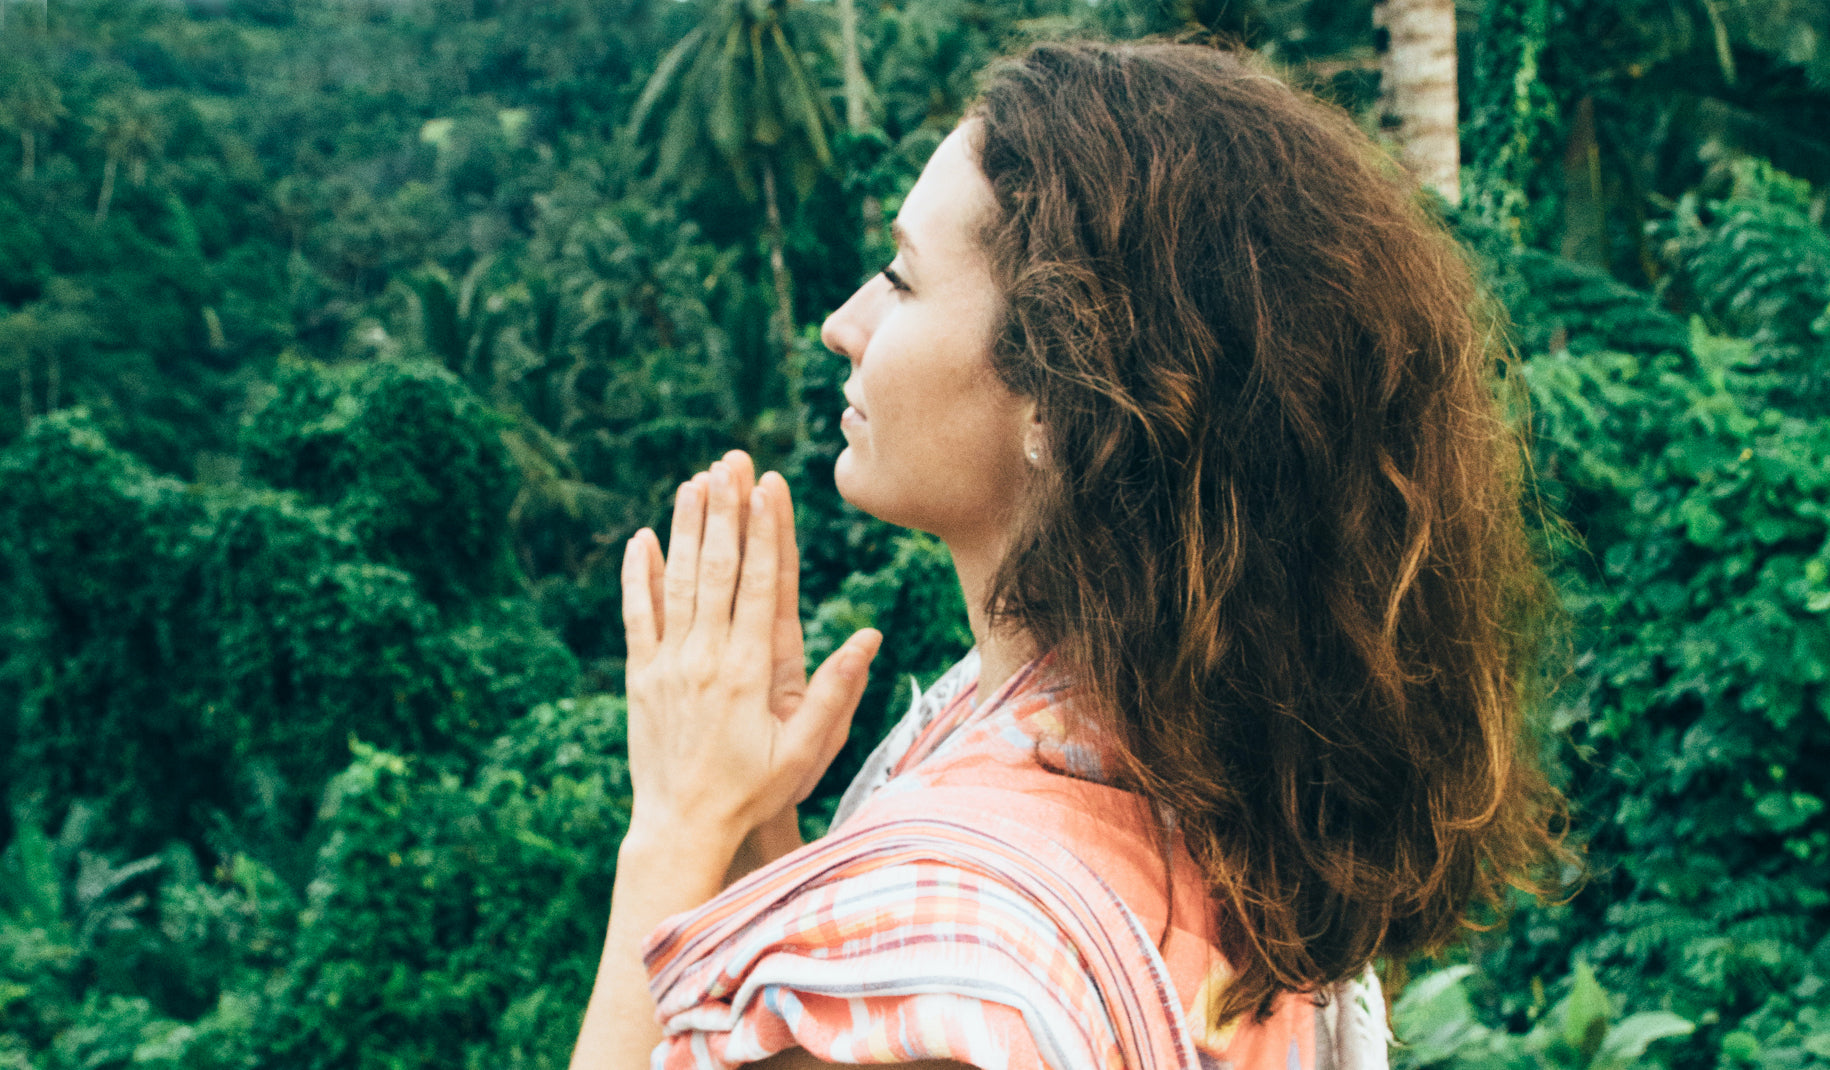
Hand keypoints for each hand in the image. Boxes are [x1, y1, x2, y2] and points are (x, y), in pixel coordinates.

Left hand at [621, 452, 880, 850]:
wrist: (683, 828)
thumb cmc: (753, 792)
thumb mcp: (806, 750)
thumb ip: (836, 692)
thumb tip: (870, 636)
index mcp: (752, 671)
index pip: (762, 585)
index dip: (766, 531)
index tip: (768, 487)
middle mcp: (708, 658)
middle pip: (718, 570)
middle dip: (726, 511)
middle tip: (730, 462)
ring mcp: (670, 665)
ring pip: (678, 583)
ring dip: (686, 529)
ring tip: (694, 482)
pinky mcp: (641, 678)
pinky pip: (638, 617)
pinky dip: (638, 577)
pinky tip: (642, 539)